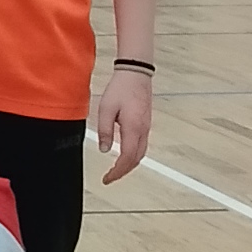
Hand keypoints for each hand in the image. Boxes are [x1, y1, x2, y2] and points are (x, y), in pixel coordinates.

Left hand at [92, 65, 154, 181]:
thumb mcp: (106, 109)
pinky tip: (124, 154)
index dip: (117, 172)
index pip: (127, 158)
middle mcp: (143, 130)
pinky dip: (133, 154)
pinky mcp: (146, 123)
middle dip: (123, 171)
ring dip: (129, 164)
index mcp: (133, 128)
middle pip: (136, 159)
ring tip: (116, 169)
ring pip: (141, 153)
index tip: (107, 179)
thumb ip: (105, 131)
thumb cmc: (120, 88)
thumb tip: (105, 149)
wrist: (136, 73)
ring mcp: (146, 127)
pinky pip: (141, 145)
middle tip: (109, 177)